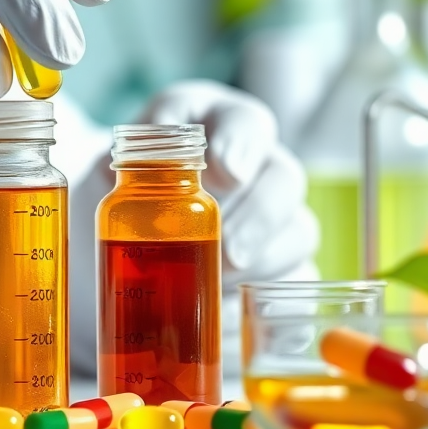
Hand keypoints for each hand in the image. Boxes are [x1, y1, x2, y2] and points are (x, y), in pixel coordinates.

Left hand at [135, 80, 318, 283]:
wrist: (130, 234)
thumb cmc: (137, 183)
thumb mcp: (131, 156)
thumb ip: (145, 140)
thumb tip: (159, 133)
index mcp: (225, 130)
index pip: (248, 123)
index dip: (243, 144)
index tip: (227, 173)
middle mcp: (260, 170)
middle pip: (286, 181)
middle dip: (260, 216)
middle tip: (228, 247)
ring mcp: (278, 220)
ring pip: (298, 235)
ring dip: (261, 261)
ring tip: (218, 278)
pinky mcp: (281, 268)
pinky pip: (297, 284)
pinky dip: (270, 298)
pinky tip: (233, 305)